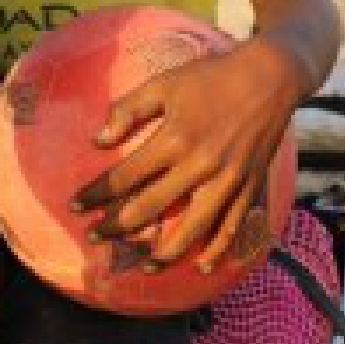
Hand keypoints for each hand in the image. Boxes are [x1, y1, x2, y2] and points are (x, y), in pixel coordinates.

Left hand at [71, 37, 305, 270]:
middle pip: (151, 208)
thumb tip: (97, 142)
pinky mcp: (250, 186)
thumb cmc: (211, 78)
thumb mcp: (163, 84)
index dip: (96, 195)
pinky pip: (233, 225)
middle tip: (94, 238)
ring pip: (192, 228)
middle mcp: (200, 166)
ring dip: (166, 252)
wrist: (270, 77)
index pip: (125, 177)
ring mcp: (227, 180)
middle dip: (117, 226)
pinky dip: (218, 249)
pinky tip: (202, 266)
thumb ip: (127, 111)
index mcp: (174, 140)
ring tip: (145, 266)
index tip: (75, 207)